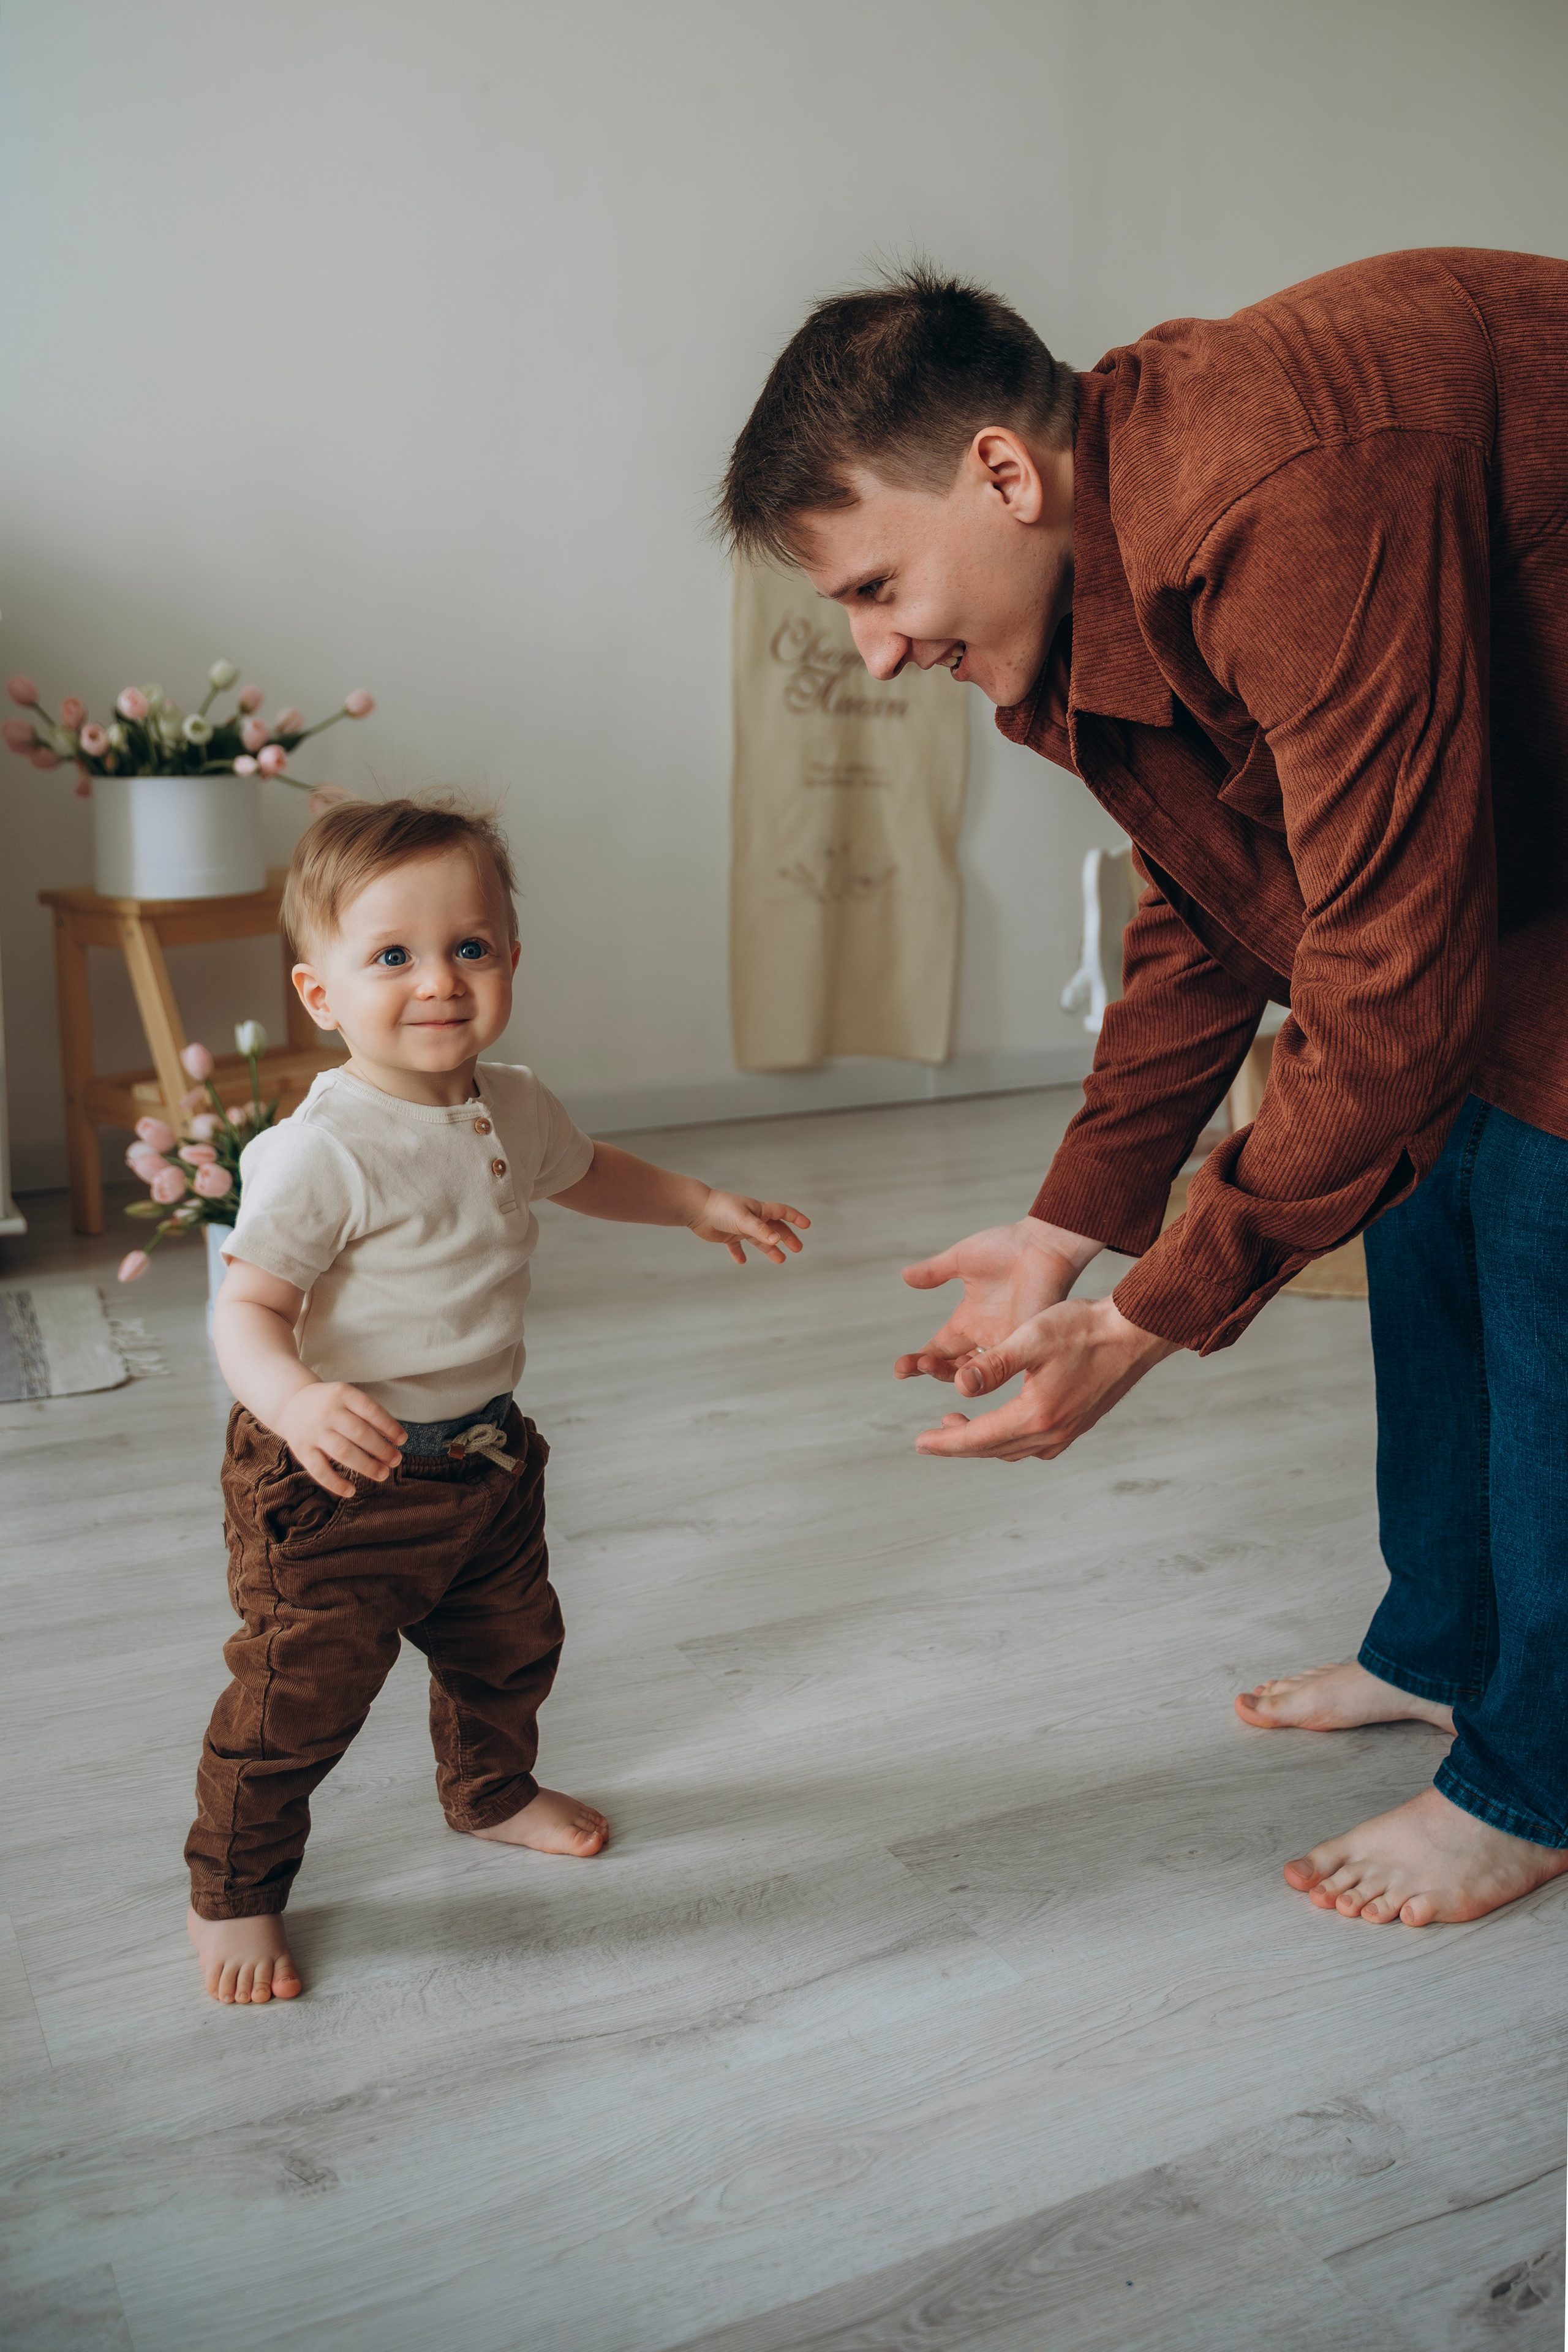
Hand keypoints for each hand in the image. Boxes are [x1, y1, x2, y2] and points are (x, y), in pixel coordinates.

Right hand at [277, 1382, 406, 1497]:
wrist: (290, 1403)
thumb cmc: (330, 1404)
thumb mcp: (347, 1397)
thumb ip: (368, 1414)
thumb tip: (395, 1441)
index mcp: (342, 1394)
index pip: (371, 1410)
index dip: (389, 1426)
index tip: (402, 1440)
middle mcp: (327, 1412)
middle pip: (359, 1433)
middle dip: (381, 1449)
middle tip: (396, 1461)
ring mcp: (314, 1432)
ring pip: (343, 1452)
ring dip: (366, 1466)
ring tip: (383, 1474)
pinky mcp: (302, 1450)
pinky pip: (319, 1470)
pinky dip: (335, 1483)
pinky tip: (351, 1490)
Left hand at [689, 1190, 810, 1264]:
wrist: (696, 1209)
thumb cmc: (721, 1209)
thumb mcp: (743, 1220)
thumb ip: (760, 1231)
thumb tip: (777, 1240)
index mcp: (758, 1210)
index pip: (782, 1212)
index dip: (795, 1218)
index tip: (807, 1225)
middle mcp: (752, 1218)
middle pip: (774, 1228)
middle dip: (787, 1237)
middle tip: (797, 1249)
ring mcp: (740, 1227)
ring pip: (759, 1239)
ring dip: (770, 1249)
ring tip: (780, 1260)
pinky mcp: (727, 1236)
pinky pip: (736, 1246)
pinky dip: (740, 1253)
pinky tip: (742, 1261)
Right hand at [895, 1218, 1100, 1387]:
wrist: (1043, 1244)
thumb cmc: (1007, 1248)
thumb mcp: (961, 1259)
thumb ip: (934, 1271)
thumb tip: (904, 1276)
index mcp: (967, 1320)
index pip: (937, 1349)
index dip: (917, 1361)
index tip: (898, 1369)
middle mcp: (983, 1336)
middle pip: (951, 1366)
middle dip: (928, 1369)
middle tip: (910, 1366)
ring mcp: (1003, 1342)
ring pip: (974, 1373)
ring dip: (948, 1373)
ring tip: (927, 1364)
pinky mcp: (1023, 1343)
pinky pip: (1001, 1368)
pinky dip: (982, 1376)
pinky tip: (965, 1378)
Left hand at [914, 1295, 1176, 1460]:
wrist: (1135, 1333)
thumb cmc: (1083, 1328)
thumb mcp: (1031, 1339)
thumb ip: (992, 1365)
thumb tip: (957, 1387)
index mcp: (1036, 1415)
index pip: (978, 1438)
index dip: (945, 1443)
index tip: (918, 1445)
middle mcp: (1053, 1433)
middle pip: (993, 1450)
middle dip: (959, 1446)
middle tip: (931, 1439)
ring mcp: (1068, 1432)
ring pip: (1014, 1450)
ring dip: (984, 1443)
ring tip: (959, 1426)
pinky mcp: (1079, 1424)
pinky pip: (1035, 1445)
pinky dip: (1010, 1440)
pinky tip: (1004, 1424)